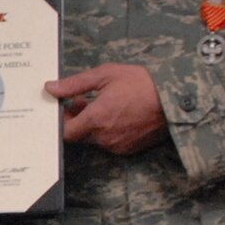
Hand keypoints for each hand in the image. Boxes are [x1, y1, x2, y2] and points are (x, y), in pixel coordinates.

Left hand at [47, 63, 168, 153]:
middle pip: (79, 136)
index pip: (65, 132)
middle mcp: (105, 137)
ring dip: (93, 125)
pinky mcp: (130, 149)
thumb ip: (74, 84)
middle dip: (77, 120)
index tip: (65, 108)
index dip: (62, 121)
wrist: (174, 99)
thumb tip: (50, 88)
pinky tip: (117, 115)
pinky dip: (108, 131)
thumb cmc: (140, 82)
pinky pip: (111, 143)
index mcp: (96, 119)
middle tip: (82, 102)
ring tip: (103, 105)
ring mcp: (118, 145)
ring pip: (95, 139)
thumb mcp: (105, 75)